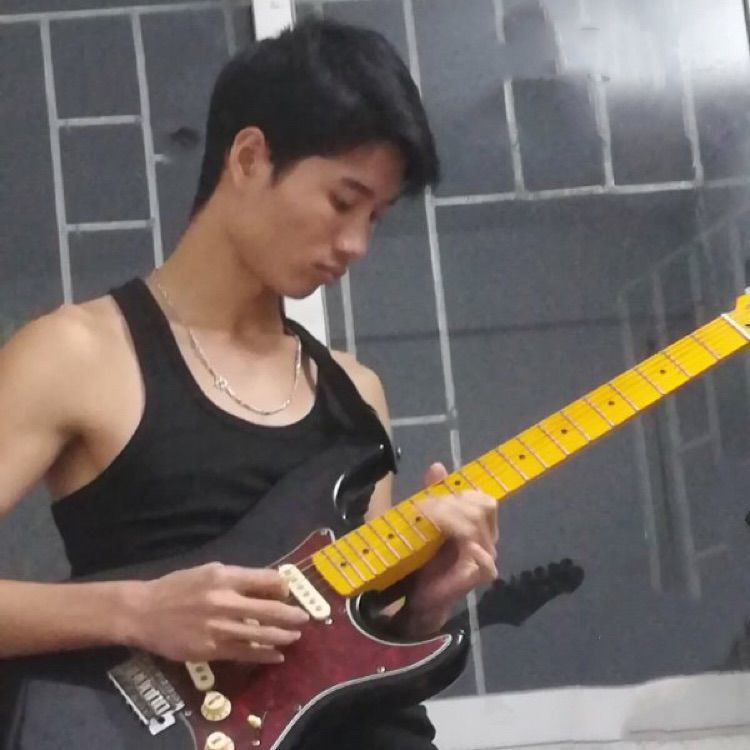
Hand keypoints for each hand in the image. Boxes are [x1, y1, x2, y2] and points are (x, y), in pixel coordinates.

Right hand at [126, 562, 308, 662]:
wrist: (143, 612)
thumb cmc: (178, 587)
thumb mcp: (208, 571)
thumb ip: (237, 578)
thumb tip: (268, 585)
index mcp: (224, 577)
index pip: (266, 579)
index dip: (282, 586)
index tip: (287, 592)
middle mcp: (224, 601)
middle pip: (269, 609)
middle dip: (292, 614)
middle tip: (304, 618)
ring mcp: (218, 627)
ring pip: (260, 634)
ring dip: (283, 636)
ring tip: (295, 636)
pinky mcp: (211, 649)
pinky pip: (244, 653)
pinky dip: (264, 655)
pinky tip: (277, 656)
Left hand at [400, 463, 498, 636]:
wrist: (416, 593)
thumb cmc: (422, 554)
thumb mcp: (423, 517)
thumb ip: (433, 492)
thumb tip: (438, 466)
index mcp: (476, 518)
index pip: (480, 497)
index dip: (457, 492)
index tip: (428, 497)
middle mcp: (486, 534)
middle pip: (481, 506)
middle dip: (451, 504)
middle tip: (422, 509)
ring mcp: (485, 555)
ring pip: (477, 525)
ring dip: (450, 520)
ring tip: (425, 520)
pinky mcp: (480, 575)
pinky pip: (485, 560)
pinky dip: (472, 551)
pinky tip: (458, 545)